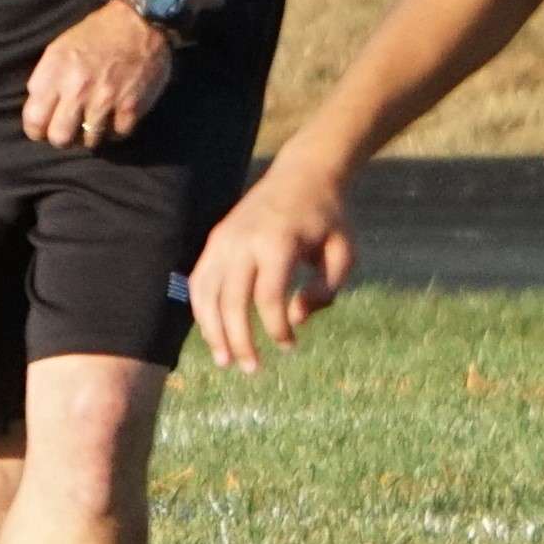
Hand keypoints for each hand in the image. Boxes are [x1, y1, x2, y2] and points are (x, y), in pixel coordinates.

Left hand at [22, 0, 176, 149]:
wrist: (141, 21)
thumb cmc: (97, 34)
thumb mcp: (59, 48)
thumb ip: (46, 80)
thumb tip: (38, 111)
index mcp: (55, 71)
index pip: (33, 120)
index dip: (37, 130)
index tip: (44, 128)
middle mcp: (77, 87)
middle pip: (59, 138)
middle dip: (63, 138)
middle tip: (71, 129)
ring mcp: (105, 99)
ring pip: (89, 142)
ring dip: (91, 135)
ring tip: (95, 121)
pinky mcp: (131, 107)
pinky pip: (117, 135)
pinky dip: (116, 130)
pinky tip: (116, 116)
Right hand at [190, 158, 356, 373]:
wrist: (303, 174)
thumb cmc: (329, 219)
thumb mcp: (344, 252)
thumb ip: (325, 290)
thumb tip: (295, 320)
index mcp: (278, 241)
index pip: (268, 297)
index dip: (276, 329)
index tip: (290, 347)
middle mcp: (244, 240)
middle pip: (231, 301)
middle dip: (239, 340)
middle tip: (252, 369)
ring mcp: (224, 238)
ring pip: (207, 294)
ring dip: (213, 331)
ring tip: (225, 360)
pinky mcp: (216, 240)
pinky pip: (200, 281)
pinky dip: (202, 310)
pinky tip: (214, 334)